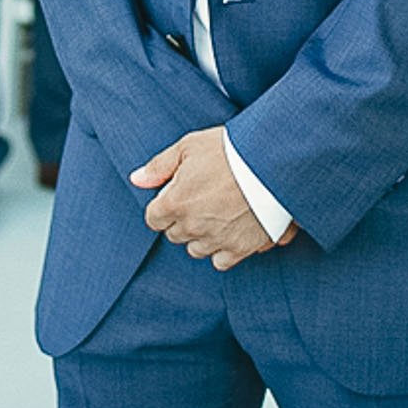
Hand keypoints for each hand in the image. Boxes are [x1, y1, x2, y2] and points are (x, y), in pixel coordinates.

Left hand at [132, 127, 295, 270]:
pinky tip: (232, 228)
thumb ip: (159, 166)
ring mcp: (215, 240)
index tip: (180, 192)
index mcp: (174, 203)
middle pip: (175, 234)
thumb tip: (136, 180)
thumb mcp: (189, 146)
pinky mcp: (240, 249)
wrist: (272, 161)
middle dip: (182, 219)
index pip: (154, 218)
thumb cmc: (230, 149)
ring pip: (196, 249)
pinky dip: (224, 248)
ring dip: (201, 235)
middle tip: (202, 197)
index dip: (165, 204)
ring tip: (218, 211)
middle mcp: (191, 227)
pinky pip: (221, 261)